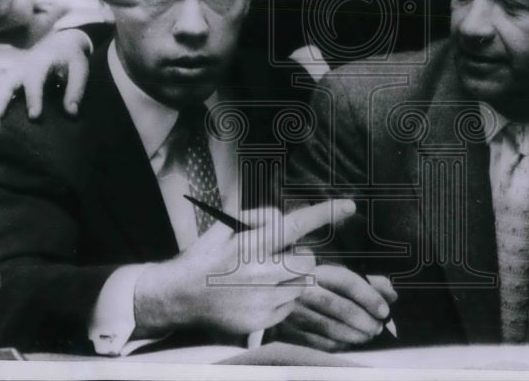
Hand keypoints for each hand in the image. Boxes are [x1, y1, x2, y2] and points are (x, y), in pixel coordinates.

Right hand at [0, 28, 92, 117]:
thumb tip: (72, 113)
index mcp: (41, 63)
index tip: (34, 117)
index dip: (34, 98)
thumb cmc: (71, 58)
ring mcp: (13, 71)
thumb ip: (76, 90)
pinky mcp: (8, 76)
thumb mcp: (80, 69)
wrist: (61, 42)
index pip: (35, 81)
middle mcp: (23, 66)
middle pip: (7, 83)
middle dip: (0, 101)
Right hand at [133, 201, 355, 335]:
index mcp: (250, 244)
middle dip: (302, 257)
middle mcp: (259, 273)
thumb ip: (260, 216)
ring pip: (302, 285)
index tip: (349, 206)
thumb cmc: (206, 255)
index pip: (295, 225)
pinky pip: (289, 305)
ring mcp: (261, 301)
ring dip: (292, 278)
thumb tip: (286, 218)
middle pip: (308, 262)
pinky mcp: (262, 321)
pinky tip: (258, 294)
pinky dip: (282, 298)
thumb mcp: (227, 225)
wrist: (179, 296)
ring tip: (266, 276)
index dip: (324, 214)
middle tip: (282, 256)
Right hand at [275, 264, 396, 350]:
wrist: (267, 295)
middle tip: (378, 327)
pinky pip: (318, 343)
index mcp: (316, 269)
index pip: (347, 281)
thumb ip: (366, 282)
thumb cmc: (312, 283)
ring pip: (330, 328)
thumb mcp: (335, 275)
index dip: (369, 296)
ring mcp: (293, 311)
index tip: (385, 310)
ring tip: (368, 335)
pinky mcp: (288, 331)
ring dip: (355, 335)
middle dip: (364, 320)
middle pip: (339, 307)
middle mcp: (302, 289)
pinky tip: (349, 342)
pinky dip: (338, 345)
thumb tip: (391, 294)